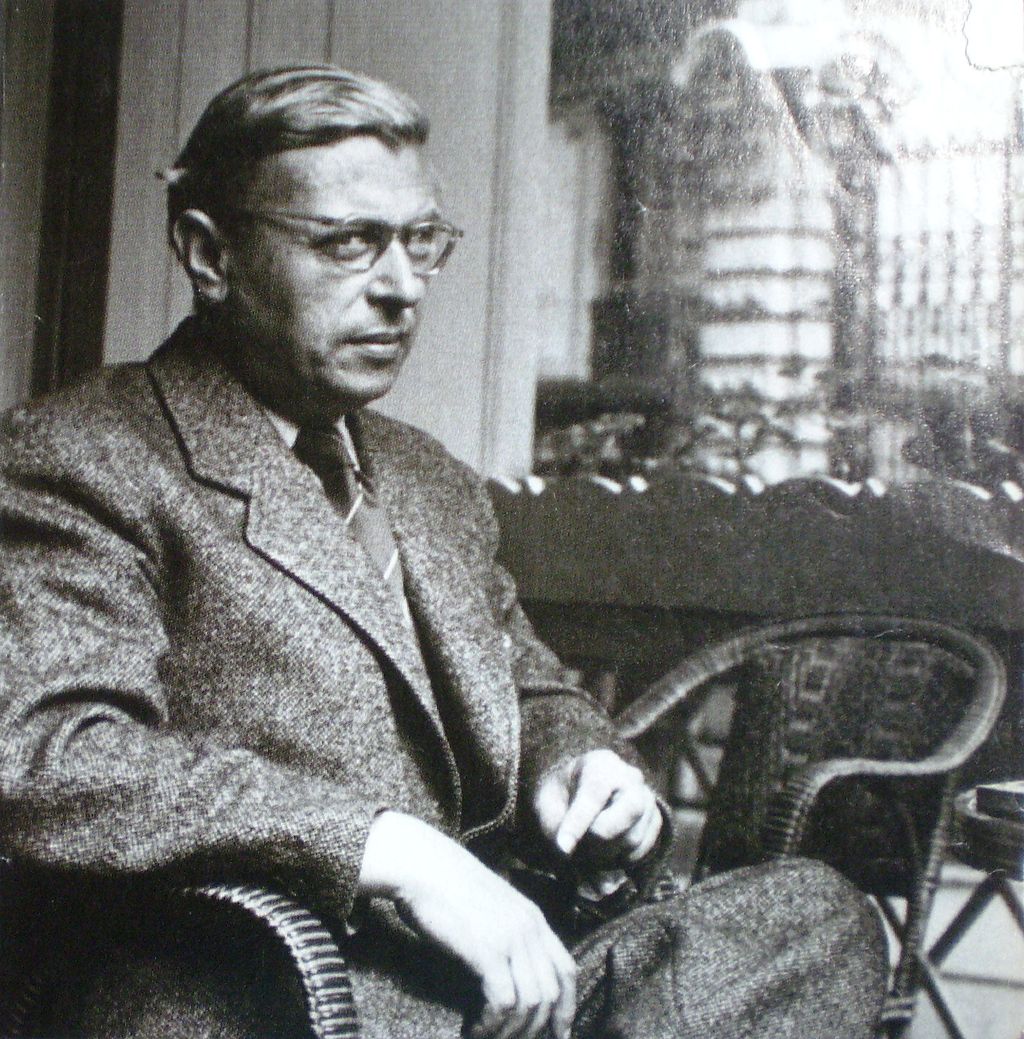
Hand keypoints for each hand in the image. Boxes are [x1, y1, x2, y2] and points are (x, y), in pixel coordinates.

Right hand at [359, 811, 575, 1038]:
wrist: (422, 866)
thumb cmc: (446, 888)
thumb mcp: (489, 909)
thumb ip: (506, 935)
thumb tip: (509, 978)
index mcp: (533, 917)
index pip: (567, 969)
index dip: (566, 1007)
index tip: (559, 1034)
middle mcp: (530, 927)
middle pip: (551, 992)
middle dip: (536, 1028)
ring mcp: (511, 937)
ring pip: (531, 1003)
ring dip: (510, 1032)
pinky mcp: (489, 949)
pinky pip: (503, 1002)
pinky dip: (491, 1025)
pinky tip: (474, 1030)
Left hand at [533, 749, 661, 866]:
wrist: (577, 793)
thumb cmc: (561, 797)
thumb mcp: (547, 806)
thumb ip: (557, 830)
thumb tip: (582, 870)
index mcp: (600, 764)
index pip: (595, 792)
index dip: (579, 822)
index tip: (563, 848)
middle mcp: (631, 777)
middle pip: (631, 810)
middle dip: (602, 836)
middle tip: (581, 845)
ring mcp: (647, 798)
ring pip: (635, 837)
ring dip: (608, 853)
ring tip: (588, 847)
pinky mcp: (654, 820)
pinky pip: (643, 849)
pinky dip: (622, 859)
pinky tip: (605, 850)